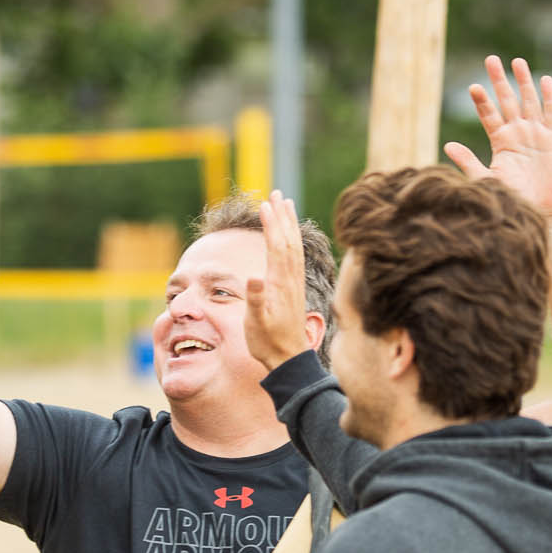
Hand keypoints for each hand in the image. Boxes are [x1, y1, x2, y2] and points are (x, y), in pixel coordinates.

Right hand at [244, 192, 312, 372]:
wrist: (289, 359)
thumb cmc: (268, 342)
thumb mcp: (256, 323)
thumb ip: (255, 299)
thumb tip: (255, 276)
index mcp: (279, 284)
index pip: (276, 247)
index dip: (272, 224)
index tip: (266, 204)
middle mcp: (290, 280)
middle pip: (288, 240)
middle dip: (282, 216)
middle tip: (277, 193)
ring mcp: (294, 283)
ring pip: (294, 246)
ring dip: (289, 224)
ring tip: (286, 204)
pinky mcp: (295, 288)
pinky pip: (296, 257)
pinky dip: (293, 240)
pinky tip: (291, 235)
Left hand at [443, 56, 551, 219]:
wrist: (542, 212)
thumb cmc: (514, 199)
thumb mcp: (487, 179)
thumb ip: (468, 161)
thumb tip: (447, 145)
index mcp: (500, 141)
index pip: (488, 115)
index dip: (482, 101)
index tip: (473, 86)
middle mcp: (518, 133)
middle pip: (507, 100)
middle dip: (499, 80)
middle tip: (490, 59)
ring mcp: (537, 133)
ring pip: (529, 101)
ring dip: (523, 81)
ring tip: (516, 61)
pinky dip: (549, 96)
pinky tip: (545, 79)